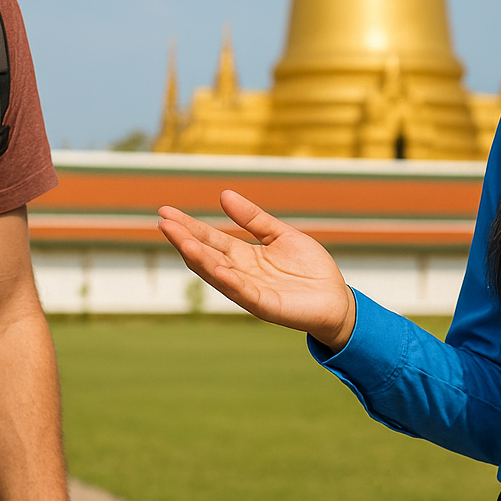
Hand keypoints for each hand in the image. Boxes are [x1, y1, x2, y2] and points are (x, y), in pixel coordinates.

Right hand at [158, 190, 356, 349]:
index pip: (209, 239)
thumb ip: (253, 219)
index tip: (165, 212)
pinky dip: (230, 281)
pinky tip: (218, 269)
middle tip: (164, 222)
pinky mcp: (266, 305)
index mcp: (243, 256)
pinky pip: (244, 292)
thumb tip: (223, 195)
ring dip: (200, 259)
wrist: (337, 299)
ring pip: (219, 273)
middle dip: (185, 239)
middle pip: (207, 255)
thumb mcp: (280, 234)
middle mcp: (241, 273)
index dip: (188, 226)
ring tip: (182, 242)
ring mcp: (250, 290)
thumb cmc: (309, 268)